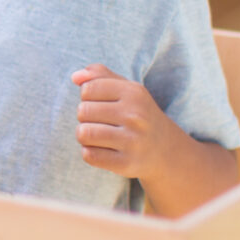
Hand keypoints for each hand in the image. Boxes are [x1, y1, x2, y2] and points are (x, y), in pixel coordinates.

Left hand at [71, 65, 178, 179]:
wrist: (165, 150)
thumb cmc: (138, 114)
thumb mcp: (126, 89)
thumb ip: (100, 76)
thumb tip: (75, 77)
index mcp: (134, 93)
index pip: (88, 89)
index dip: (87, 96)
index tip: (100, 103)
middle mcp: (135, 116)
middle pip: (83, 111)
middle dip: (85, 117)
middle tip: (101, 122)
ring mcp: (132, 141)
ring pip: (83, 133)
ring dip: (85, 135)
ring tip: (98, 136)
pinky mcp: (125, 164)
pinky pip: (89, 155)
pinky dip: (90, 152)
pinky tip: (103, 150)